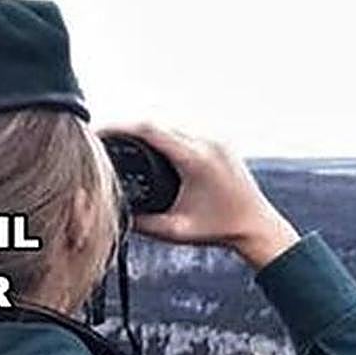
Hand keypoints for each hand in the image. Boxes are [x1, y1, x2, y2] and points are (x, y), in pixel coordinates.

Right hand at [96, 123, 300, 268]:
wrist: (257, 227)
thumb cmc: (221, 230)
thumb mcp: (176, 231)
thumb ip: (142, 223)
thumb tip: (112, 210)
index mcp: (196, 159)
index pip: (148, 129)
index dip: (118, 126)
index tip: (98, 132)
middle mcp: (208, 143)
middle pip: (157, 123)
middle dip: (128, 128)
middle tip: (105, 139)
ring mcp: (216, 141)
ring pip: (172, 124)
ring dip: (148, 130)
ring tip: (124, 141)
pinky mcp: (221, 144)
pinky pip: (186, 131)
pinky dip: (166, 136)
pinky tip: (152, 145)